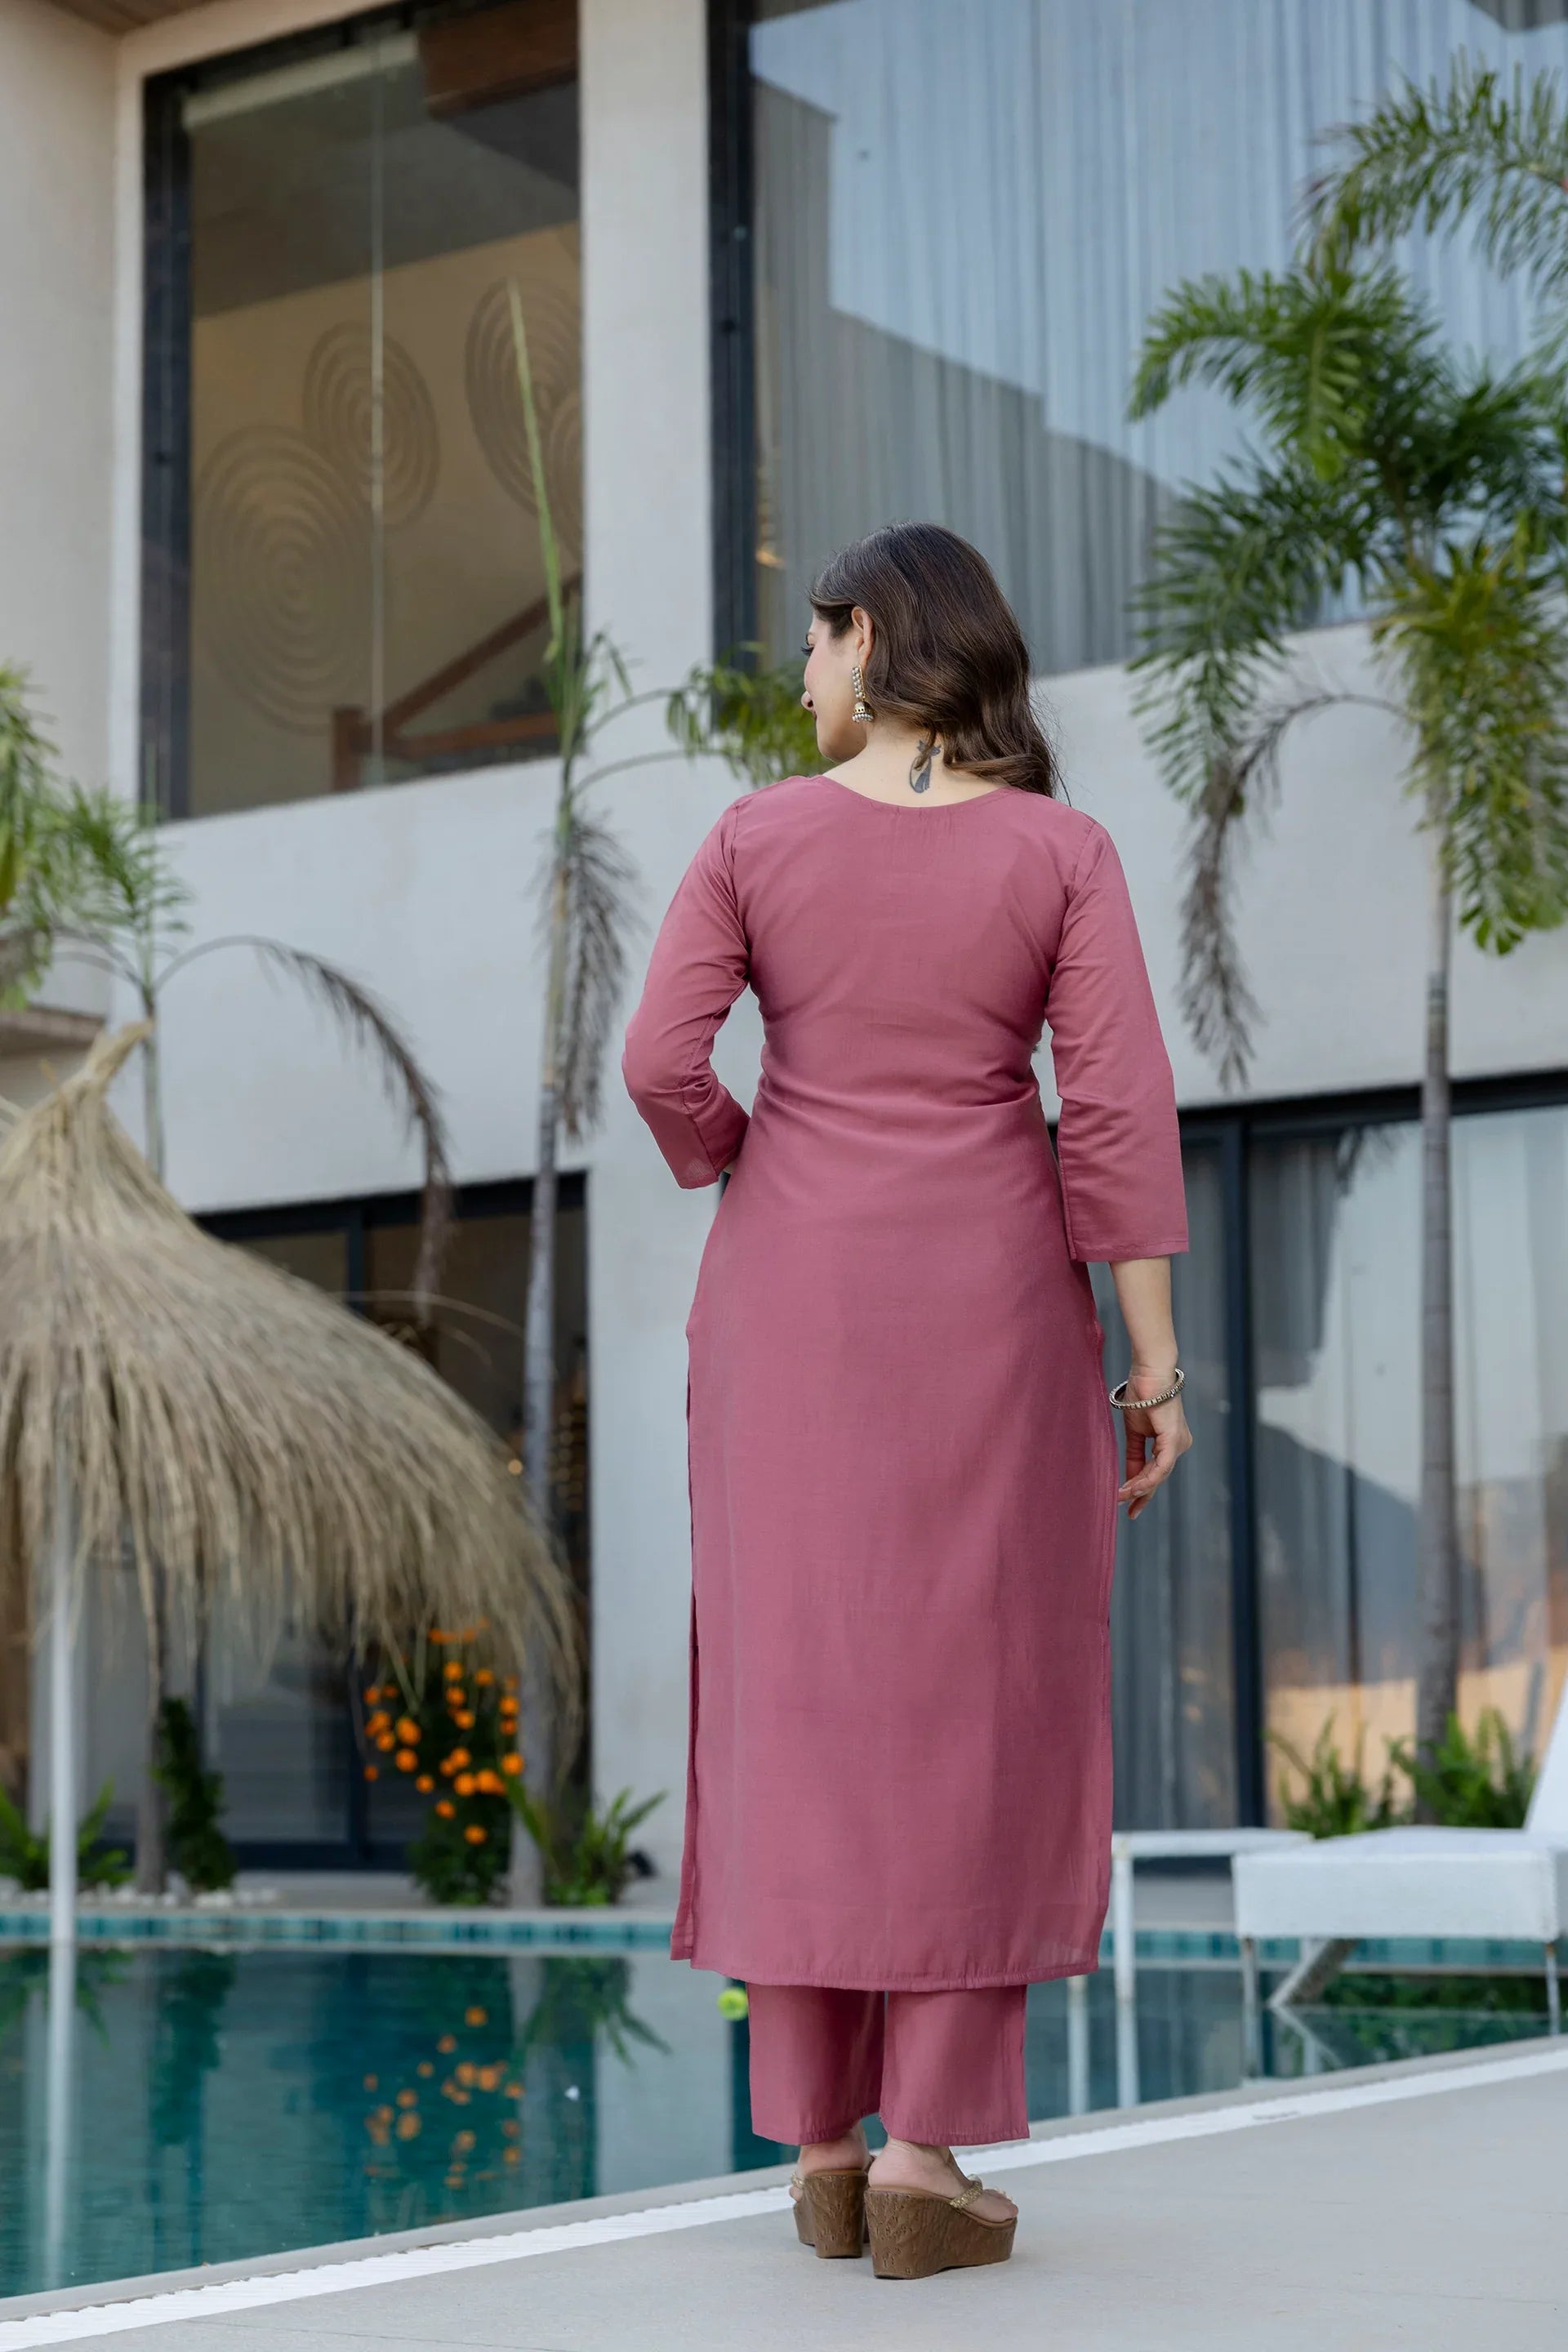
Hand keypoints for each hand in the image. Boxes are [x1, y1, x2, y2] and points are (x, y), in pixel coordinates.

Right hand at [1116, 1373, 1192, 1520]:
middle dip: (1142, 1495)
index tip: (1127, 1503)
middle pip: (1159, 1476)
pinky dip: (1146, 1479)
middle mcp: (1179, 1444)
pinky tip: (1131, 1488)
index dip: (1141, 1488)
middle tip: (1128, 1511)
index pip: (1156, 1471)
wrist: (1148, 1373)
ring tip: (1121, 1497)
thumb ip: (1134, 1455)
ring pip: (1159, 1475)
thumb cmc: (1142, 1394)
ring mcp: (1179, 1443)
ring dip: (1139, 1488)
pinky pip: (1160, 1467)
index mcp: (1171, 1442)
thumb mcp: (1134, 1432)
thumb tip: (1128, 1478)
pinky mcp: (1174, 1439)